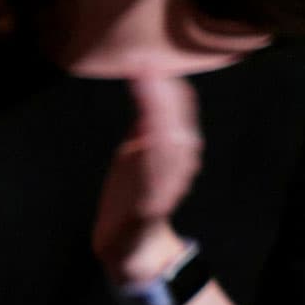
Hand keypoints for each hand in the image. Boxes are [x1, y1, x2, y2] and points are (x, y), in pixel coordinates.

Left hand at [95, 76, 201, 283]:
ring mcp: (168, 186)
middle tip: (146, 70)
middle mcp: (177, 166)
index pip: (176, 113)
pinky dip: (157, 160)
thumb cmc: (131, 194)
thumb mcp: (134, 152)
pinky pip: (159, 181)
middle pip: (178, 125)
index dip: (165, 87)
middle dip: (164, 97)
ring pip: (174, 150)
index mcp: (172, 150)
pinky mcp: (153, 207)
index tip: (147, 61)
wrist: (126, 243)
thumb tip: (145, 86)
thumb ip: (143, 124)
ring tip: (151, 95)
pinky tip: (151, 140)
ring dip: (163, 121)